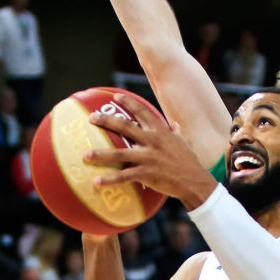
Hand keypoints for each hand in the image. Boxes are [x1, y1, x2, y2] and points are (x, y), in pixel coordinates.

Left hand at [84, 93, 216, 208]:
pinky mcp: (147, 173)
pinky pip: (124, 176)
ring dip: (100, 154)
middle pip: (125, 127)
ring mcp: (148, 157)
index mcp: (161, 131)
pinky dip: (110, 179)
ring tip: (85, 155)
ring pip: (119, 154)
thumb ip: (176, 133)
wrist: (195, 182)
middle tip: (91, 118)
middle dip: (106, 120)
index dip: (128, 103)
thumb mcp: (185, 143)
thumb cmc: (189, 162)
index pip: (143, 111)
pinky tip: (96, 182)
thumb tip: (174, 125)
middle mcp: (152, 141)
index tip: (115, 97)